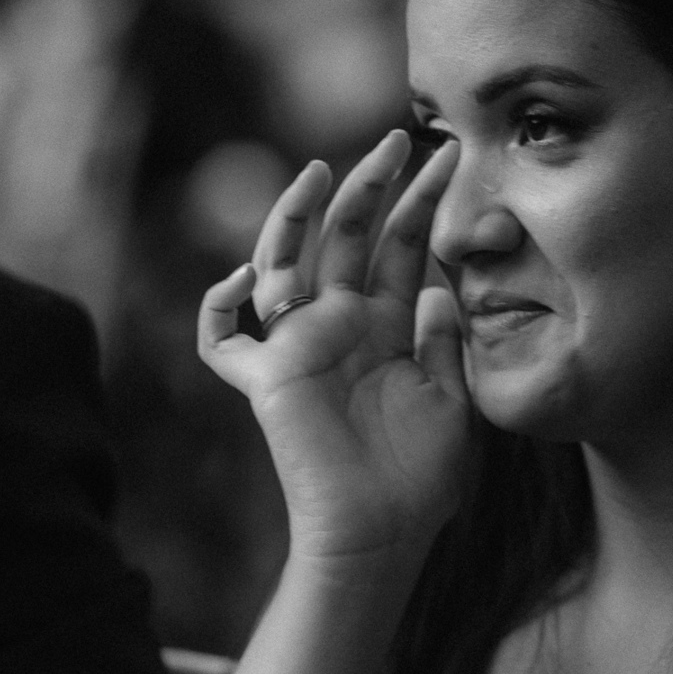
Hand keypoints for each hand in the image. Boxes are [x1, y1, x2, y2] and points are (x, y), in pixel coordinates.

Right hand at [198, 129, 468, 569]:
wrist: (382, 536)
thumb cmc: (420, 477)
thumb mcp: (452, 400)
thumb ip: (443, 341)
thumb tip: (438, 287)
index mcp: (389, 324)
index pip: (403, 246)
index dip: (423, 201)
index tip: (451, 156)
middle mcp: (341, 324)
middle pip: (349, 237)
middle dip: (372, 184)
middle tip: (400, 137)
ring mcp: (300, 346)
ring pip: (285, 261)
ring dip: (298, 214)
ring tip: (324, 169)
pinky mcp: (266, 379)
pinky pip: (223, 341)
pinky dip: (220, 308)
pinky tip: (246, 280)